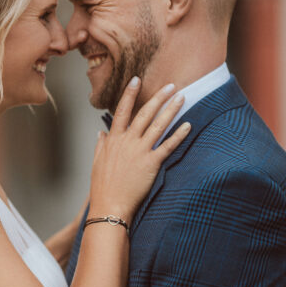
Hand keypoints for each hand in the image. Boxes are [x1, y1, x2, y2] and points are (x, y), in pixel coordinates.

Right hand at [89, 79, 189, 221]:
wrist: (109, 206)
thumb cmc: (102, 186)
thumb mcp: (97, 162)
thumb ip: (100, 145)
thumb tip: (101, 133)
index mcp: (113, 140)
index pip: (122, 111)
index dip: (129, 94)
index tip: (136, 79)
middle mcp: (127, 142)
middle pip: (145, 113)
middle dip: (158, 97)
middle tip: (171, 85)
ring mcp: (139, 152)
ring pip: (158, 125)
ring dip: (171, 110)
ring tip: (182, 98)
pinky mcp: (151, 164)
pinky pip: (168, 146)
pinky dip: (179, 135)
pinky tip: (188, 125)